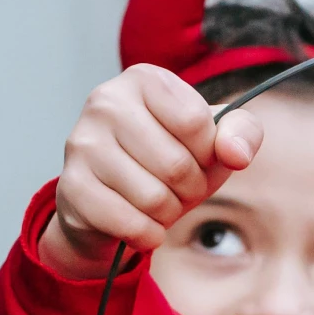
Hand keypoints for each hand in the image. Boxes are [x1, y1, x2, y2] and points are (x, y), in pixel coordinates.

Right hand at [40, 64, 263, 279]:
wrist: (111, 201)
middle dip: (190, 189)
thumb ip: (242, 133)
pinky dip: (147, 235)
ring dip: (168, 214)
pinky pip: (128, 223)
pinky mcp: (71, 186)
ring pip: (153, 198)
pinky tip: (143, 226)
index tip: (197, 155)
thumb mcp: (212, 142)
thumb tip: (237, 153)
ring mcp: (83, 143)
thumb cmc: (166, 161)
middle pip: (176, 165)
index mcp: (144, 79)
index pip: (196, 122)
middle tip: (178, 188)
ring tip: (158, 204)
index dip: (207, 152)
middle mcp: (106, 101)